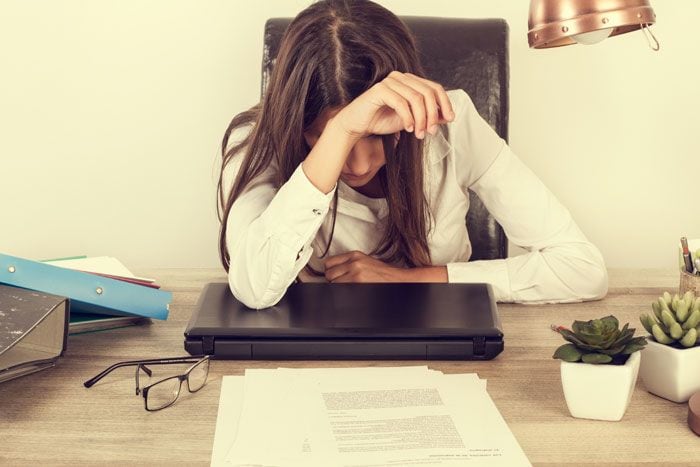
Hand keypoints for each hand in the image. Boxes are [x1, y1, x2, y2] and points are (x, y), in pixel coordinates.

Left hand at [324, 251, 407, 282]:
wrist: (397, 279)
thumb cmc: (383, 274)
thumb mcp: (365, 262)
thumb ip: (350, 263)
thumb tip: (335, 270)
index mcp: (355, 255)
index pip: (329, 262)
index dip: (330, 271)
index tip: (332, 275)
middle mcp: (354, 263)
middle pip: (329, 274)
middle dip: (333, 280)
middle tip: (342, 283)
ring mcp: (355, 273)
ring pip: (333, 283)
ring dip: (338, 287)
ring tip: (349, 286)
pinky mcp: (357, 283)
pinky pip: (340, 289)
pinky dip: (343, 292)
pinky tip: (351, 290)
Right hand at [332, 71, 454, 139]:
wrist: (357, 125)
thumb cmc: (381, 120)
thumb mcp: (411, 120)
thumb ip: (427, 116)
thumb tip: (447, 116)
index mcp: (409, 81)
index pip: (434, 87)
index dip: (445, 103)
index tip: (450, 119)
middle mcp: (401, 77)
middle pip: (427, 92)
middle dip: (432, 114)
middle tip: (430, 132)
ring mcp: (390, 82)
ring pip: (416, 98)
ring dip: (421, 119)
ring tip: (419, 134)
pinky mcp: (380, 90)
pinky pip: (401, 103)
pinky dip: (408, 118)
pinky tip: (408, 129)